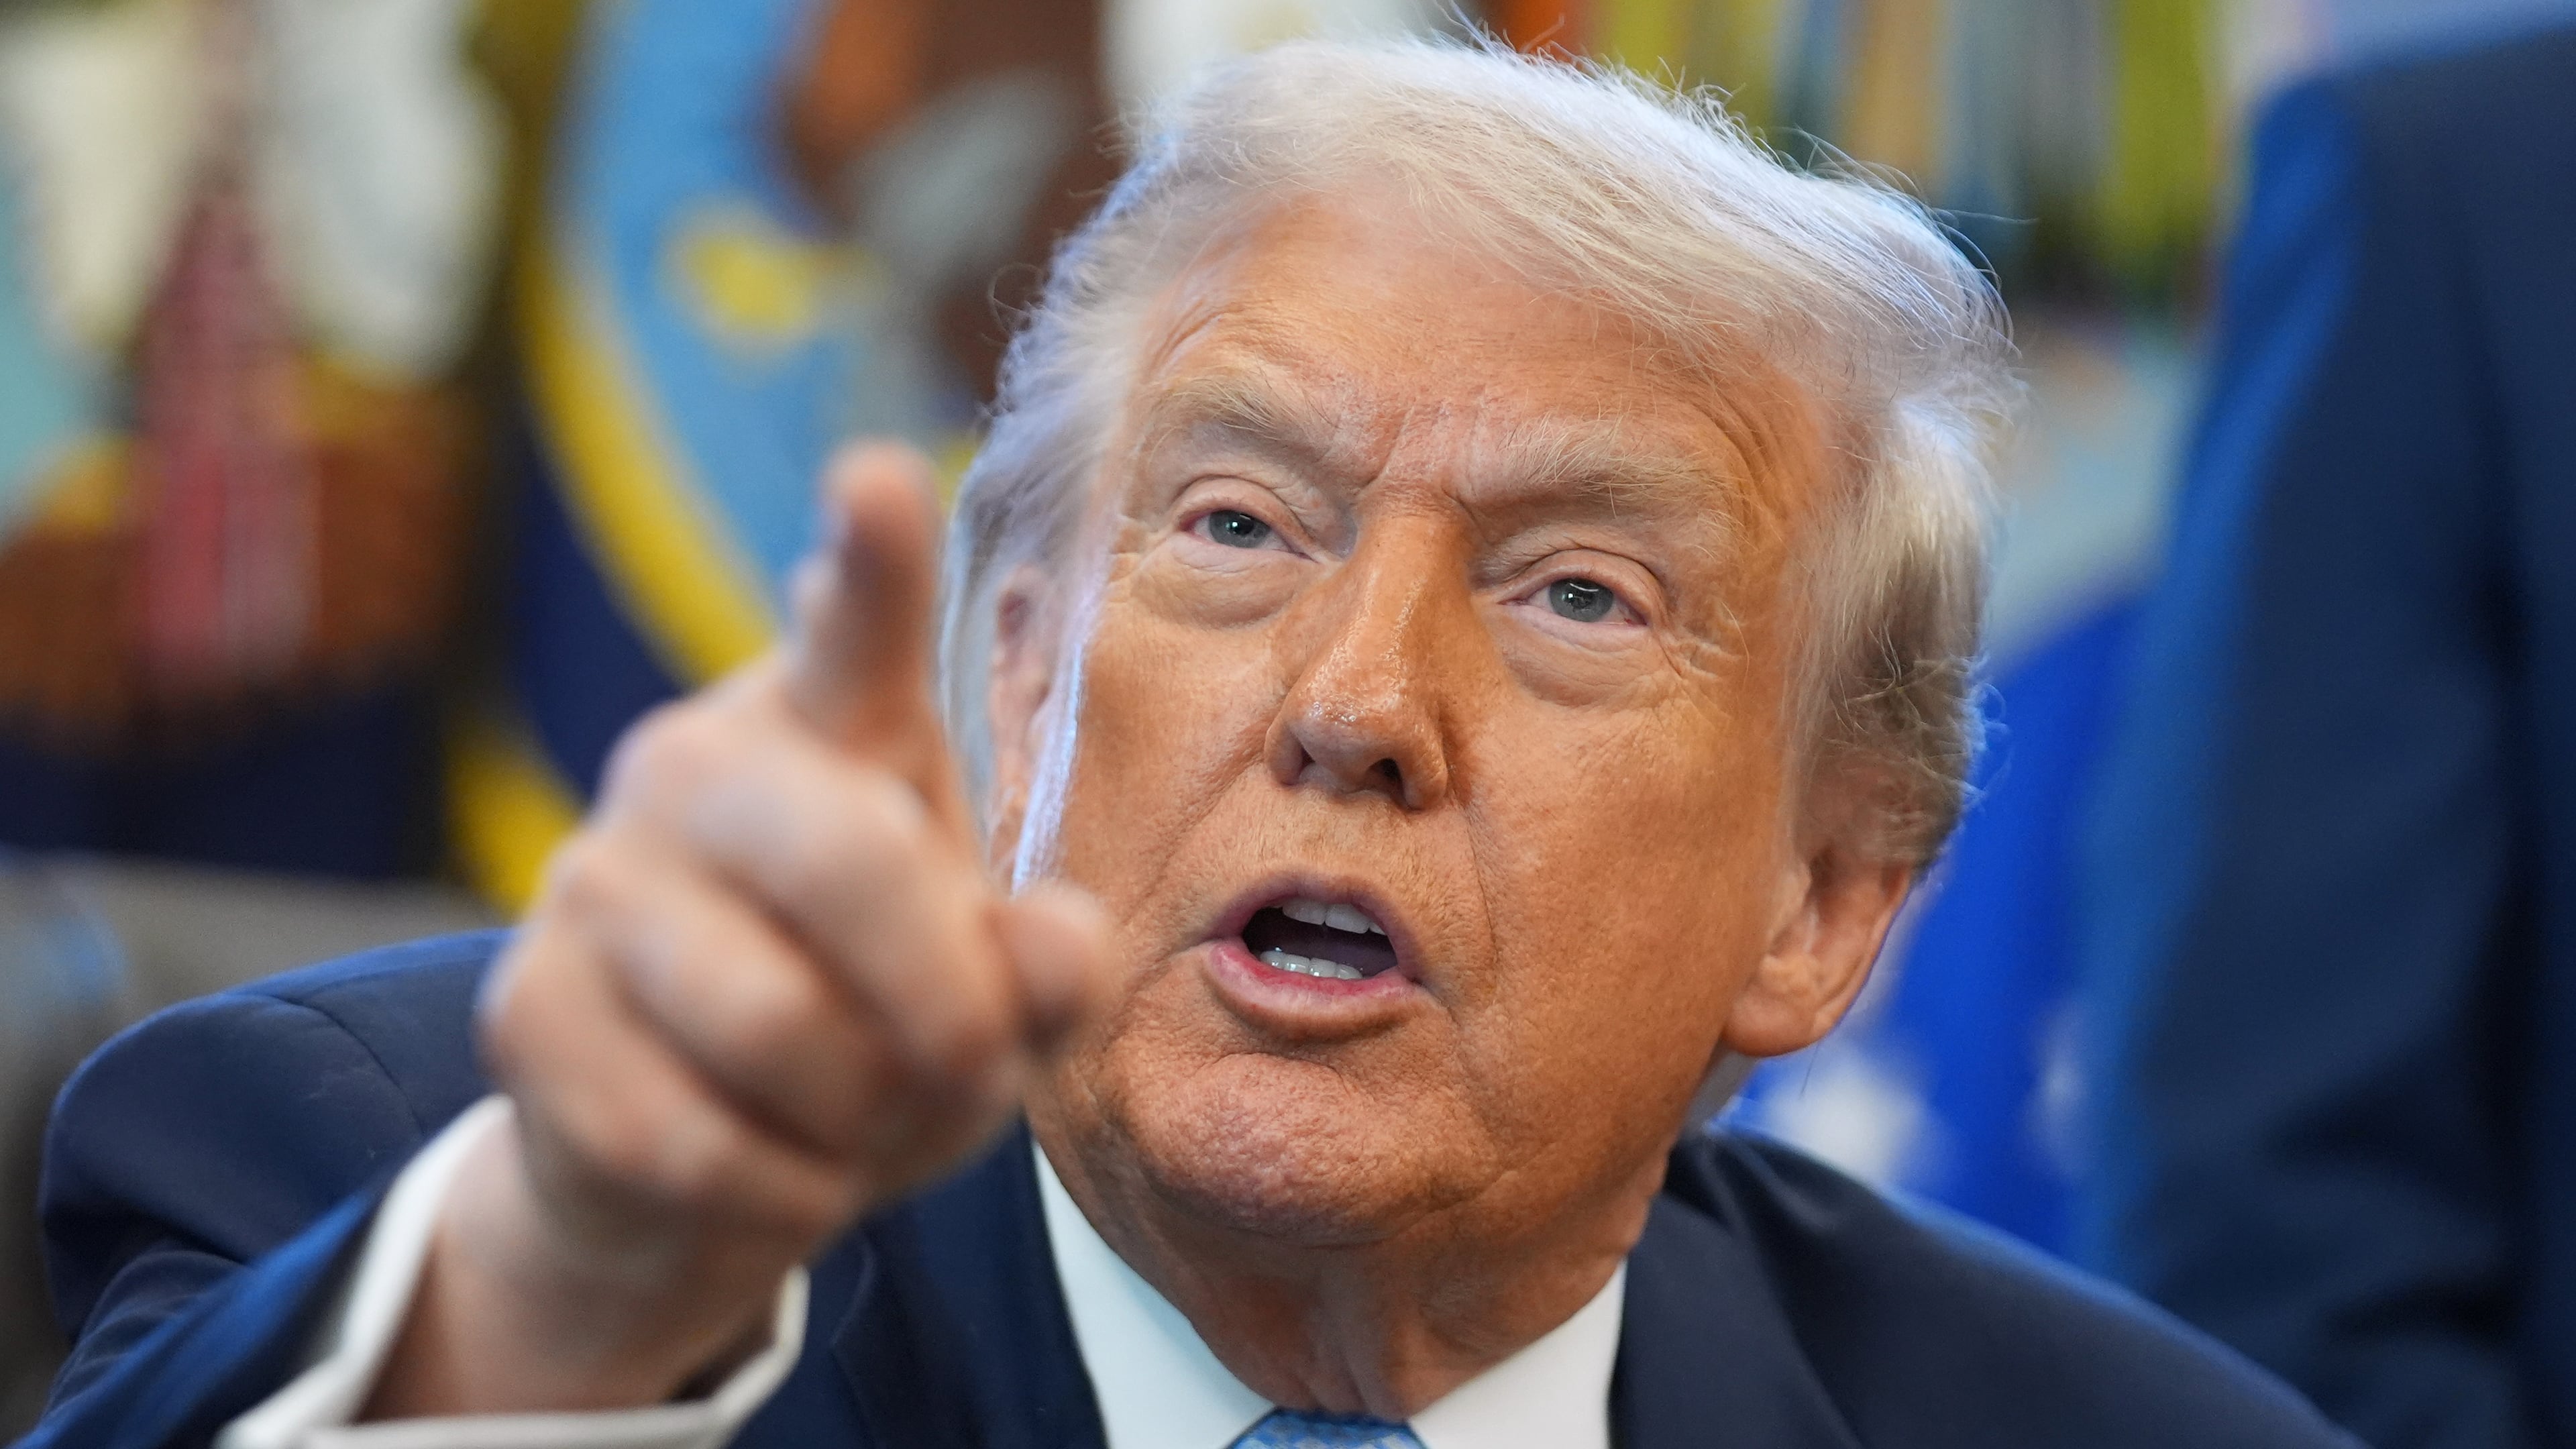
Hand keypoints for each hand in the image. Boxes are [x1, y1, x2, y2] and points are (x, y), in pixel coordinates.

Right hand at [369, 444, 1112, 1415]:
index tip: (881, 479)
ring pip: (777, 1028)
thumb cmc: (877, 1031)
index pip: (861, 626)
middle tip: (970, 1074)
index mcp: (836, 728)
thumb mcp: (992, 1003)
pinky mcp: (520, 1008)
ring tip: (862, 1122)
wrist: (700, 1161)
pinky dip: (779, 1196)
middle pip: (855, 864)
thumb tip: (1058, 950)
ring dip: (863, 1122)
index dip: (872, 558)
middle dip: (947, 1011)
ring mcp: (589, 876)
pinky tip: (777, 1170)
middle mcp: (698, 764)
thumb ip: (1047, 973)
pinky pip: (692, 1142)